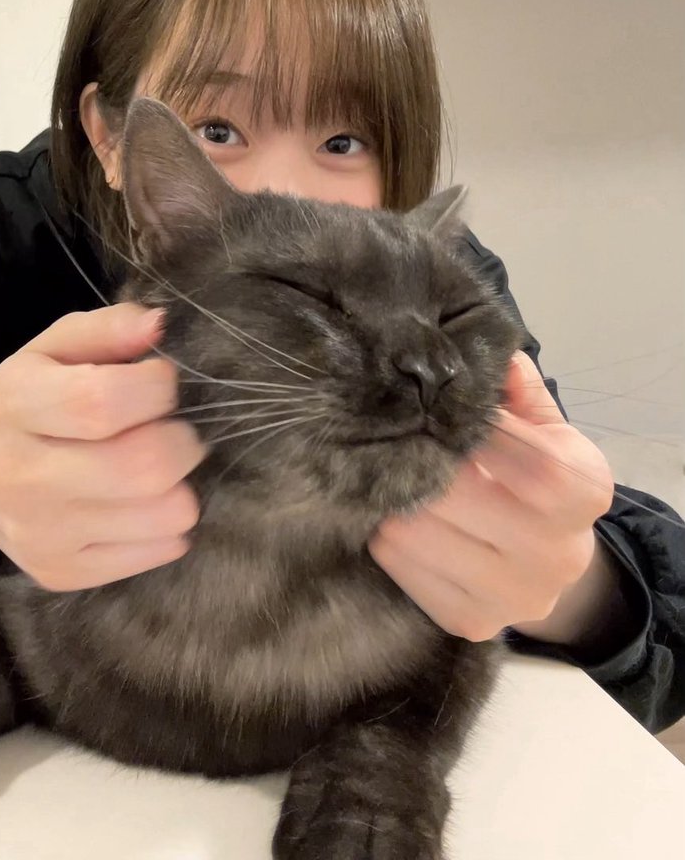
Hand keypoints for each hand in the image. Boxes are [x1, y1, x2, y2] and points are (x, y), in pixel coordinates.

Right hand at [0, 303, 204, 591]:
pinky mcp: (60, 572)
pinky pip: (157, 552)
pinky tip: (145, 502)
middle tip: (175, 430)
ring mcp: (38, 533)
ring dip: (181, 484)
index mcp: (15, 403)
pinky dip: (168, 524)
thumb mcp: (57, 348)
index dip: (156, 389)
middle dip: (182, 441)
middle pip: (142, 467)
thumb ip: (110, 328)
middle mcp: (18, 474)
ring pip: (162, 514)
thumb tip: (158, 325)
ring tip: (160, 466)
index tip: (162, 382)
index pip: (102, 402)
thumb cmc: (35, 399)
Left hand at [368, 352, 615, 643]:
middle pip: (455, 493)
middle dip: (415, 461)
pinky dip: (387, 537)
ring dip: (391, 498)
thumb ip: (516, 390)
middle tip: (392, 438)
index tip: (432, 410)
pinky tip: (395, 516)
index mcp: (582, 491)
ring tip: (389, 476)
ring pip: (414, 532)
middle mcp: (557, 553)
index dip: (468, 428)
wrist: (551, 562)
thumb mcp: (544, 429)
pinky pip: (401, 567)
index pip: (521, 454)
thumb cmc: (538, 477)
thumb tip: (488, 347)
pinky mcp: (471, 621)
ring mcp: (513, 596)